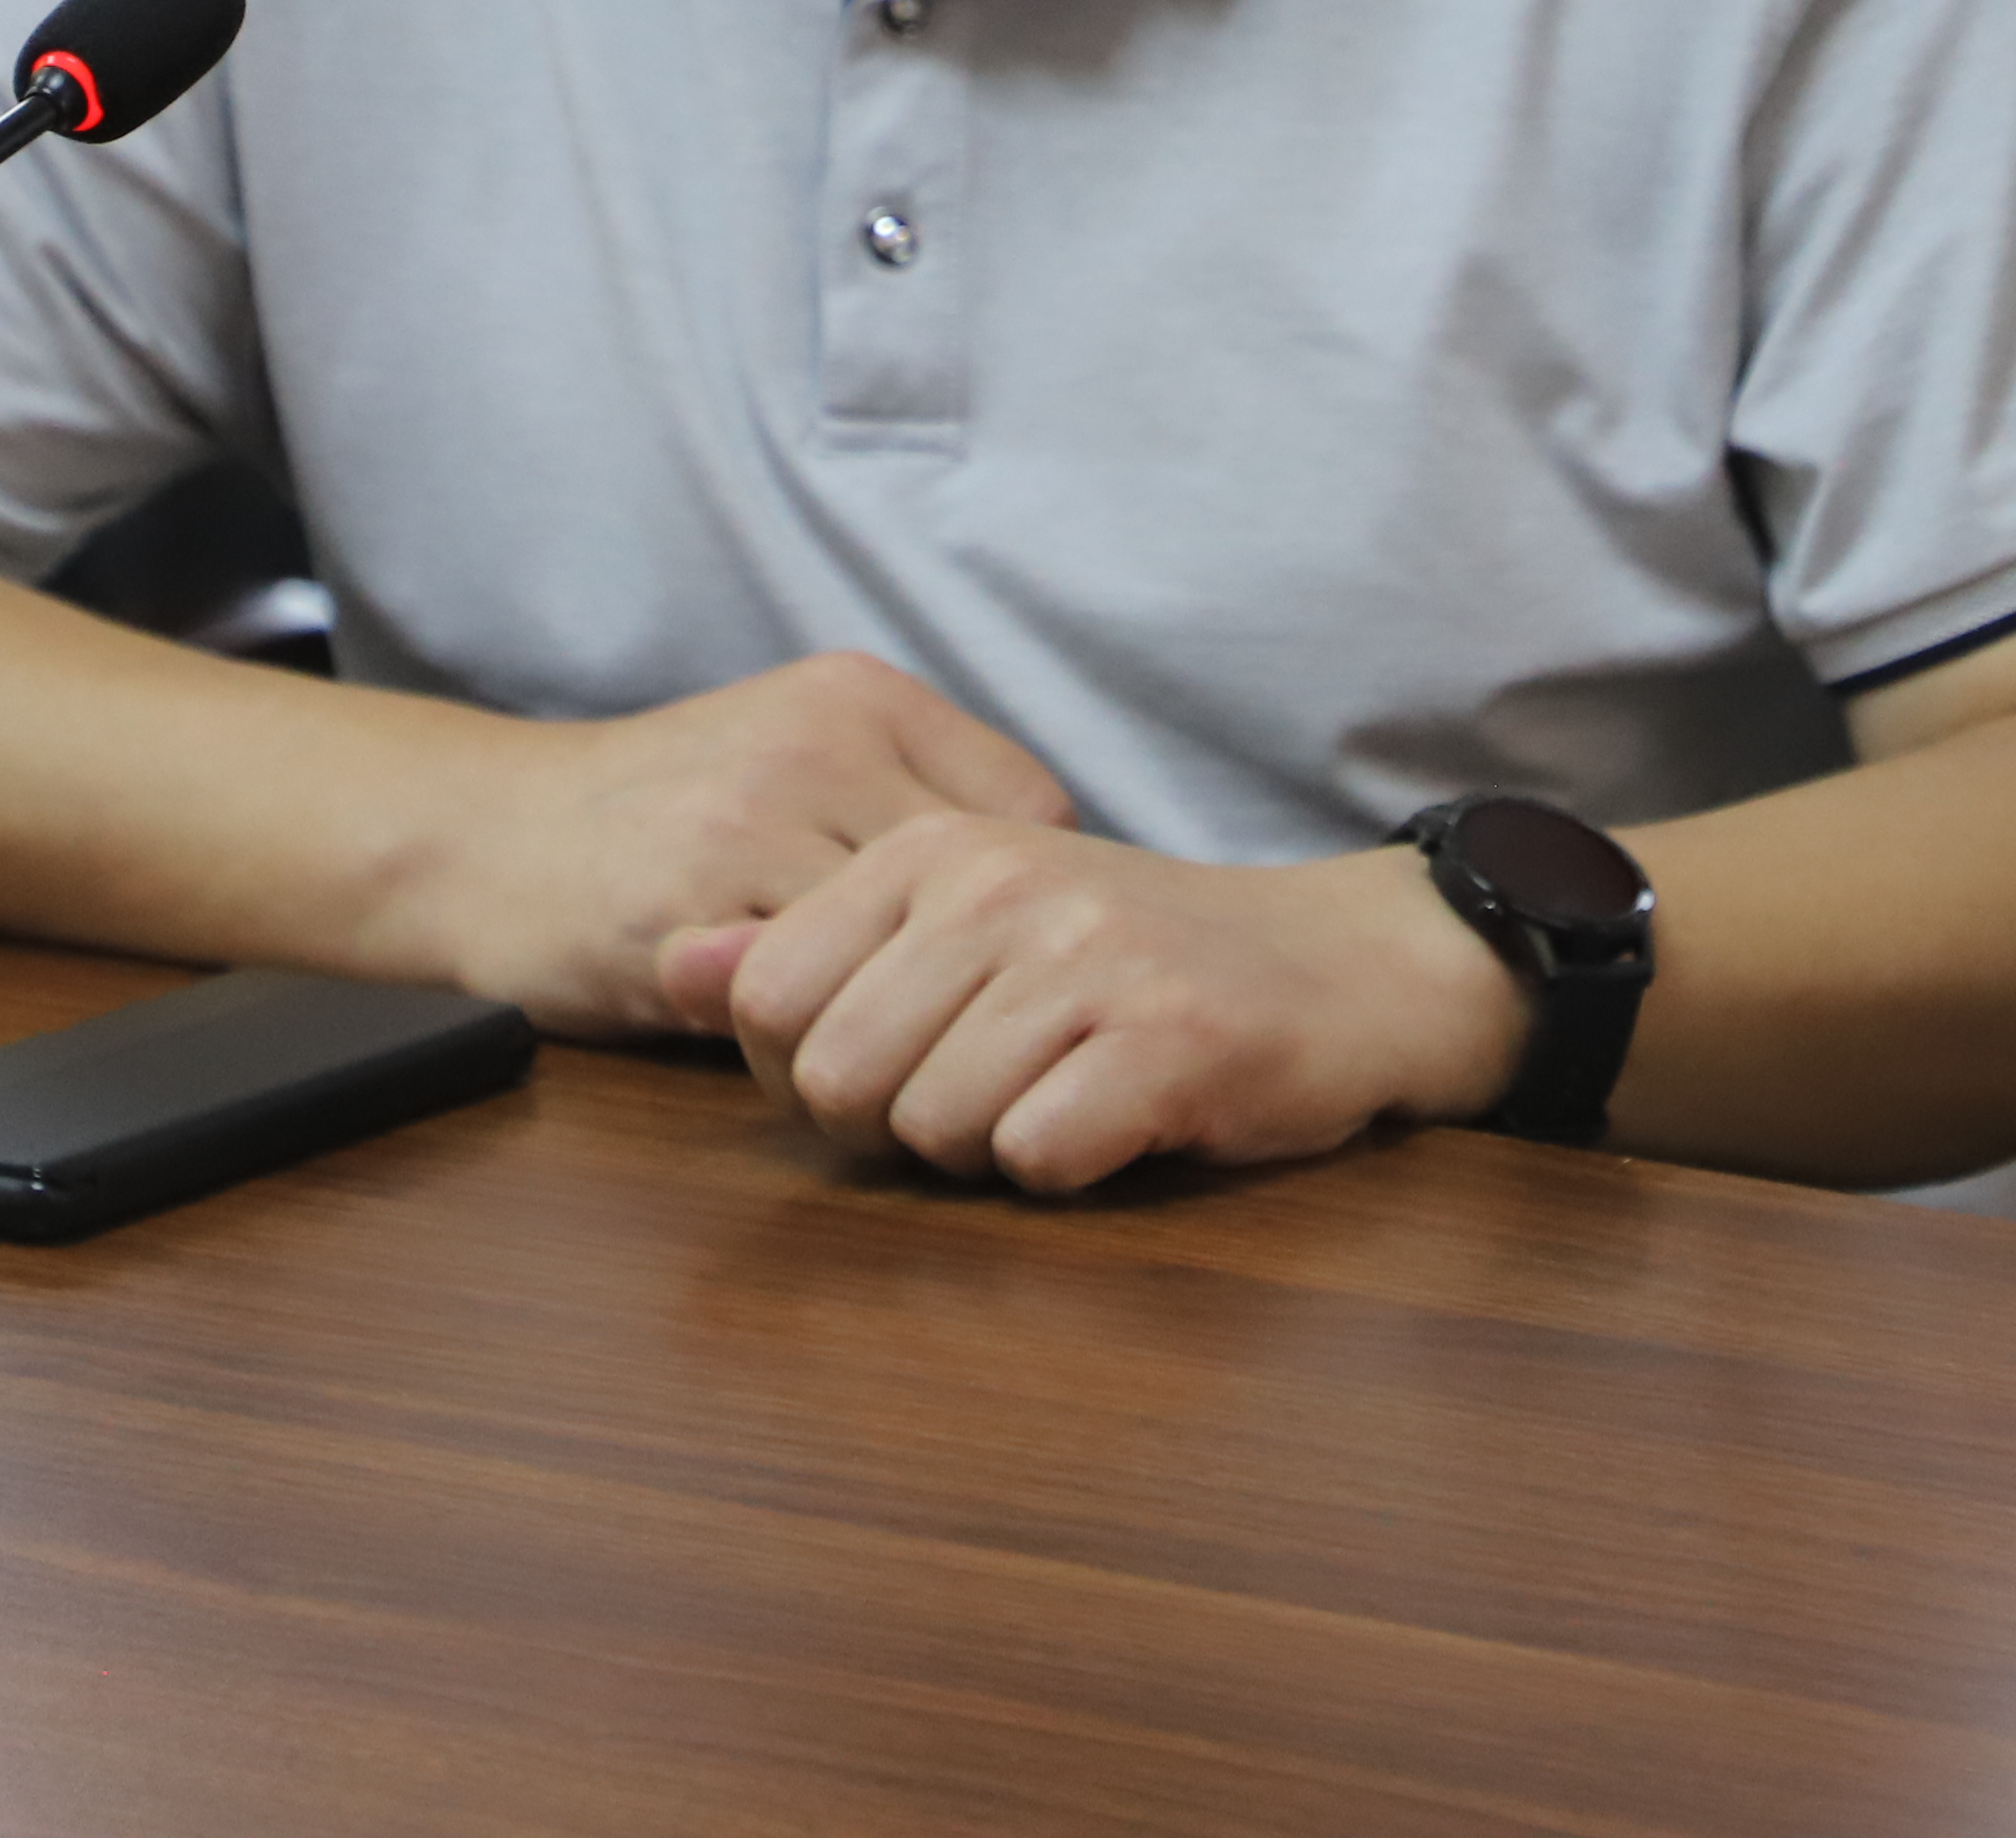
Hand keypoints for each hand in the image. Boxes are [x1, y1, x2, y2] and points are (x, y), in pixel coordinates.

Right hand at [391, 652, 1074, 1039]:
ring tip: (907, 1058)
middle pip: (982, 891)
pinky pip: (805, 1005)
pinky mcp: (686, 919)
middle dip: (985, 972)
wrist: (485, 834)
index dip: (1031, 898)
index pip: (1029, 810)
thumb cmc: (666, 811)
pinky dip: (827, 1045)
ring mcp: (749, 828)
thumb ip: (909, 798)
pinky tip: (820, 1059)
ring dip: (909, 1021)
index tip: (1007, 955)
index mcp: (861, 695)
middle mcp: (818, 745)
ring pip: (900, 957)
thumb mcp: (798, 751)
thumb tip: (1055, 900)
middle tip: (978, 1032)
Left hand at [656, 824, 1534, 1196]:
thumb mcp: (964, 927)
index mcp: (931, 848)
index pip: (769, 1001)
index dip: (811, 1070)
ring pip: (934, 1131)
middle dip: (900, 1121)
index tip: (907, 1052)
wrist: (1343, 967)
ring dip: (992, 1146)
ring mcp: (1086, 958)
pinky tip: (1122, 1114)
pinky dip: (1070, 1166)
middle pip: (841, 1082)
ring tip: (1066, 1088)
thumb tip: (672, 965)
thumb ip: (814, 950)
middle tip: (997, 1085)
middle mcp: (1000, 884)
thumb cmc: (1132, 960)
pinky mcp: (1167, 1042)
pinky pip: (1039, 1159)